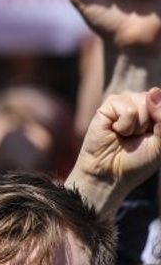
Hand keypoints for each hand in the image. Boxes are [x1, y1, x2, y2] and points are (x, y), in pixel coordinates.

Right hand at [70, 89, 160, 211]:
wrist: (111, 173)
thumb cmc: (138, 160)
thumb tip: (154, 92)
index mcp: (157, 111)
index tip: (155, 136)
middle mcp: (142, 103)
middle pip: (157, 100)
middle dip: (152, 122)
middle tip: (139, 137)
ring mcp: (125, 102)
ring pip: (144, 101)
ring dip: (138, 126)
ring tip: (126, 135)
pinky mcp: (109, 105)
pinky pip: (128, 109)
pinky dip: (125, 125)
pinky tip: (116, 131)